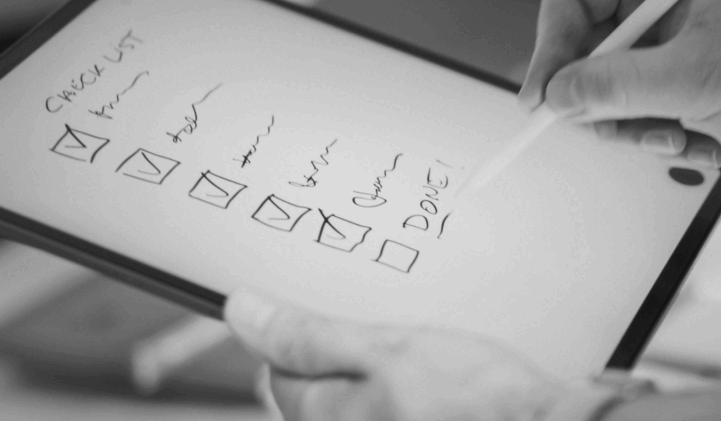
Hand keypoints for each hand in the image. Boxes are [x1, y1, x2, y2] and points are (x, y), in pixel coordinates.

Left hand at [225, 290, 610, 420]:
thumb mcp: (386, 347)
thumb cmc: (476, 399)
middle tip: (385, 334)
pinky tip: (440, 384)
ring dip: (377, 377)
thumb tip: (243, 312)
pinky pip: (392, 411)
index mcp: (326, 417)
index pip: (279, 374)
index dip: (299, 334)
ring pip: (357, 405)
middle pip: (316, 397)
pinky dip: (406, 395)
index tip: (328, 314)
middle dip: (339, 360)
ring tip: (422, 358)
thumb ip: (309, 334)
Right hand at [518, 0, 720, 160]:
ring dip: (632, 127)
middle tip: (615, 132)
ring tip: (673, 142)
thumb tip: (557, 96)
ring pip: (606, 87)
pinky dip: (657, 134)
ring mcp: (665, 39)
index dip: (549, 47)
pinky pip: (636, 107)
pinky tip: (697, 145)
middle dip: (600, 100)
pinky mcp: (676, 75)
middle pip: (583, 48)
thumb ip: (617, 86)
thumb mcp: (694, 79)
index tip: (542, 99)